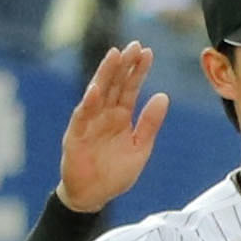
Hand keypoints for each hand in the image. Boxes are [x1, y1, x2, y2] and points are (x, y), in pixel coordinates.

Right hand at [57, 44, 166, 213]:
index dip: (138, 71)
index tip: (148, 52)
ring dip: (105, 74)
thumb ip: (150, 123)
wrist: (94, 195)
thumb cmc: (116, 171)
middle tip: (134, 45)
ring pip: (98, 93)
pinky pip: (83, 116)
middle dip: (124, 65)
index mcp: (121, 116)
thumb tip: (163, 96)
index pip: (130, 88)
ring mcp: (89, 122)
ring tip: (114, 56)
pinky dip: (89, 102)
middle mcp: (104, 114)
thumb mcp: (141, 146)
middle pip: (114, 84)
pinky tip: (96, 89)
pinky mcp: (76, 134)